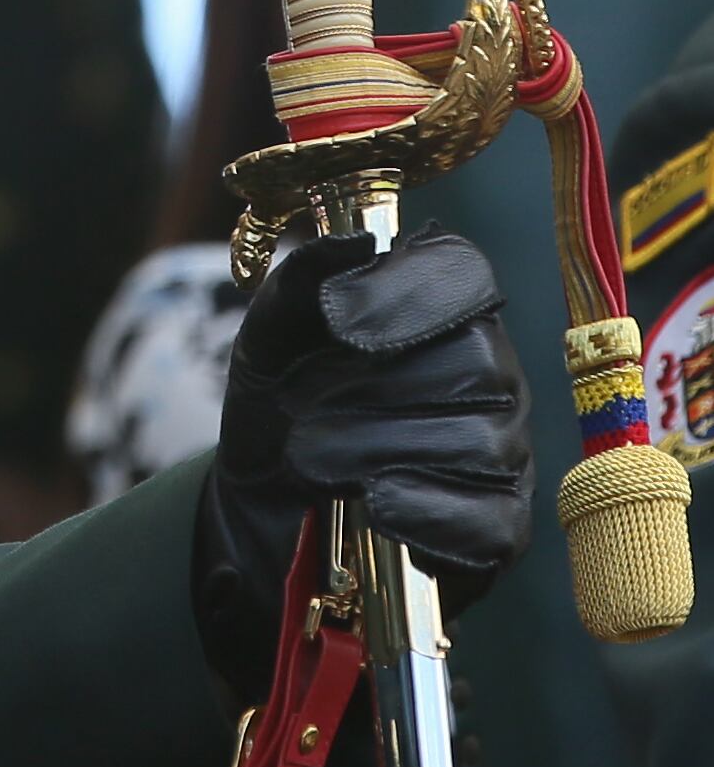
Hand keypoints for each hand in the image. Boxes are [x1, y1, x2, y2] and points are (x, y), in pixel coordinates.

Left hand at [200, 229, 531, 685]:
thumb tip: (359, 242)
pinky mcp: (499, 523)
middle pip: (476, 362)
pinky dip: (427, 517)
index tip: (339, 324)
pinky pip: (491, 524)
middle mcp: (490, 371)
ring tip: (313, 459)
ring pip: (478, 443)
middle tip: (303, 410)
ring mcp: (505, 449)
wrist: (262, 488)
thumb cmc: (282, 390)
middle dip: (376, 390)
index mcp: (442, 307)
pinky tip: (377, 506)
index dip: (406, 293)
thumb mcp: (270, 330)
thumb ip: (305, 276)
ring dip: (377, 453)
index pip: (462, 273)